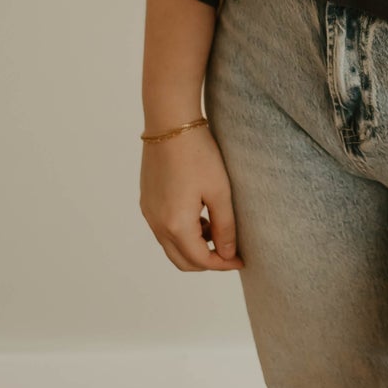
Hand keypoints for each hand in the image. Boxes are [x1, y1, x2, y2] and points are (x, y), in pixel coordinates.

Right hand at [140, 125, 244, 270]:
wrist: (170, 124)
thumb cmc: (198, 154)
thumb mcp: (219, 191)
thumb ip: (224, 227)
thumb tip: (228, 254)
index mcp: (176, 224)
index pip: (200, 260)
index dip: (223, 264)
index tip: (241, 259)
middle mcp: (157, 224)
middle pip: (182, 260)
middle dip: (207, 261)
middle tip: (230, 251)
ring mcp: (148, 213)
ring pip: (171, 246)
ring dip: (193, 247)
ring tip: (216, 228)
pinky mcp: (146, 201)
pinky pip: (163, 230)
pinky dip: (181, 233)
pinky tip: (198, 214)